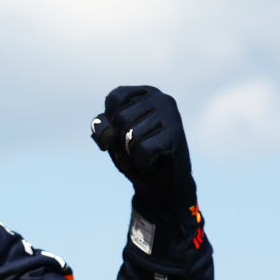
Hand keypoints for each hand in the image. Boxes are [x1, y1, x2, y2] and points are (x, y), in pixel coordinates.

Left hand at [90, 85, 193, 202]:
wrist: (163, 185)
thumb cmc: (136, 156)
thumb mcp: (113, 138)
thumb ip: (104, 128)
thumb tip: (106, 134)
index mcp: (145, 94)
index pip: (113, 99)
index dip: (111, 122)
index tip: (125, 132)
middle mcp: (161, 99)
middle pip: (120, 118)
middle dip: (122, 140)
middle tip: (138, 148)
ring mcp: (171, 116)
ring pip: (131, 134)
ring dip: (132, 153)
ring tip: (146, 154)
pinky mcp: (176, 135)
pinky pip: (143, 149)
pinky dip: (142, 161)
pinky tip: (154, 161)